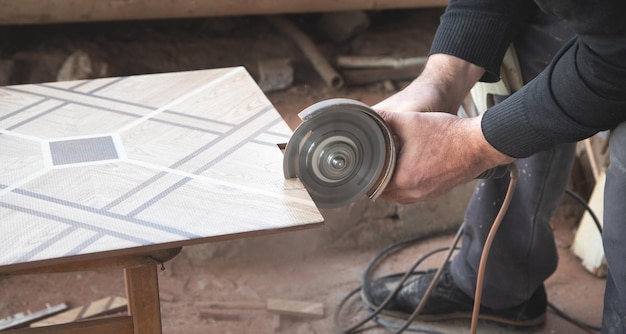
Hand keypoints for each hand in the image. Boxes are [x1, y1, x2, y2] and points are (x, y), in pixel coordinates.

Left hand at [375, 110, 513, 202]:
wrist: (478, 143)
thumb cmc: (447, 133)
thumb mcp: (411, 121)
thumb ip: (386, 119)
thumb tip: (369, 115)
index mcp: (404, 179)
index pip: (374, 185)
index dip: (367, 175)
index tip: (364, 165)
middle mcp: (415, 192)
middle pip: (386, 193)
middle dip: (379, 180)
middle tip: (373, 165)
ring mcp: (427, 195)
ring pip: (400, 196)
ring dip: (392, 184)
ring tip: (388, 168)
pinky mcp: (437, 192)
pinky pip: (414, 195)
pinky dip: (407, 185)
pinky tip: (407, 170)